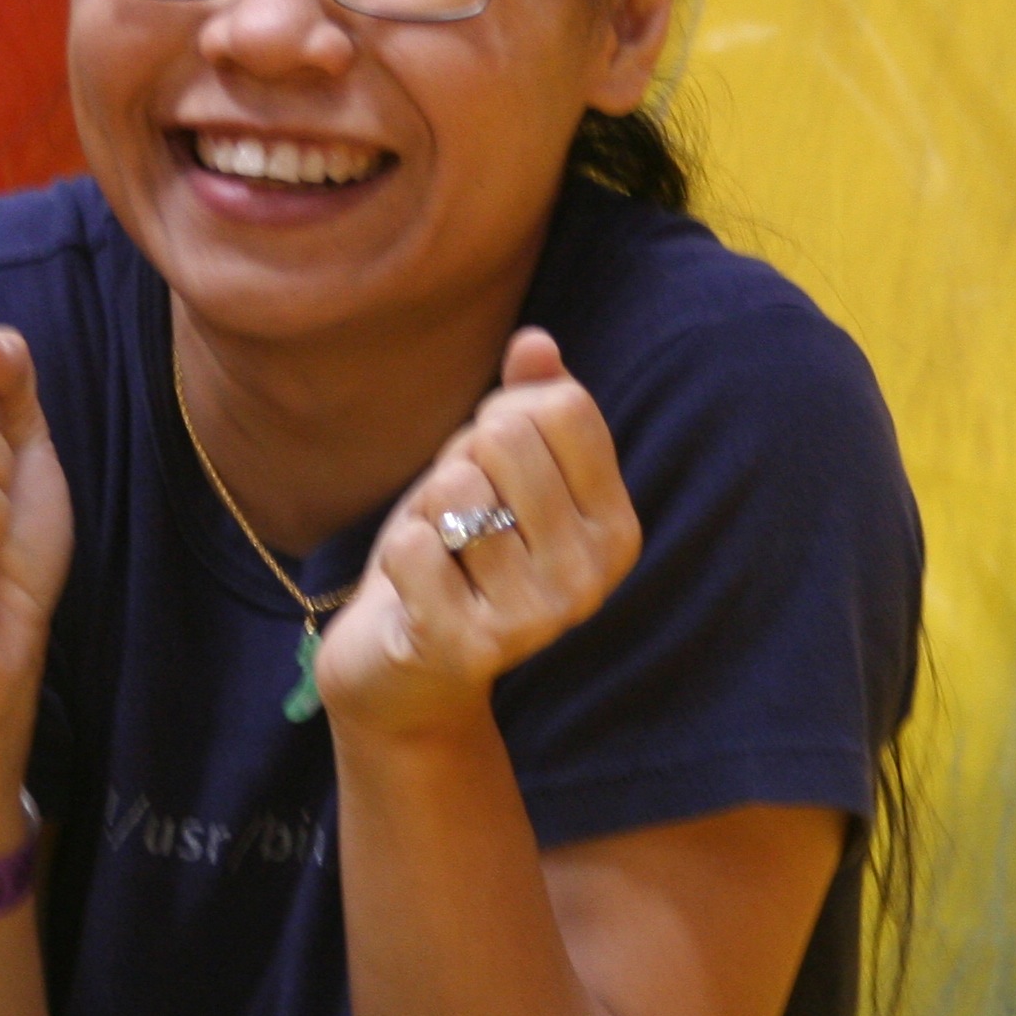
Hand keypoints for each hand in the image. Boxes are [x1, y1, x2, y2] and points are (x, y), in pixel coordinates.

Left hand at [317, 329, 641, 738]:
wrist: (407, 672)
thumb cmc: (459, 554)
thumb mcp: (494, 470)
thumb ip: (526, 403)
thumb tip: (535, 343)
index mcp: (615, 528)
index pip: (563, 407)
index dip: (504, 415)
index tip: (492, 468)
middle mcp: (591, 577)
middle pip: (506, 438)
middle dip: (461, 464)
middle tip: (459, 521)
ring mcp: (537, 618)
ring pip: (454, 490)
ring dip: (428, 514)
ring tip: (442, 556)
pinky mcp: (472, 647)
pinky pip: (412, 545)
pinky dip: (399, 554)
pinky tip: (416, 591)